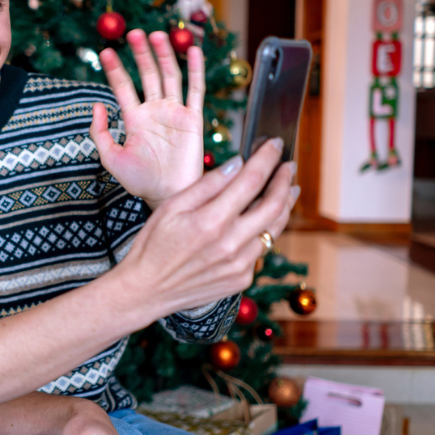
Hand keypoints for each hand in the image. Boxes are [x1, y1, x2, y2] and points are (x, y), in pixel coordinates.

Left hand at [89, 30, 205, 211]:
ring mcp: (174, 113)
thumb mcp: (111, 158)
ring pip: (170, 77)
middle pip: (148, 75)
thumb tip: (96, 106)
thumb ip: (100, 133)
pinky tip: (193, 51)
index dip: (115, 69)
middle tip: (133, 33)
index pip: (123, 87)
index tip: (105, 52)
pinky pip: (195, 90)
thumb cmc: (140, 181)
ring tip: (157, 35)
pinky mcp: (193, 119)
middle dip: (140, 54)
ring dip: (164, 56)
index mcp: (135, 119)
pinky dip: (195, 70)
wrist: (168, 195)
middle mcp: (155, 111)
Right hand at [116, 137, 298, 320]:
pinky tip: (260, 222)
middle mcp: (231, 244)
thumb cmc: (153, 245)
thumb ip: (207, 185)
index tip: (275, 145)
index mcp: (211, 221)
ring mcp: (240, 264)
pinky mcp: (242, 278)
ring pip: (274, 229)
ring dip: (283, 206)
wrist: (147, 290)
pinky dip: (264, 231)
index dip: (267, 159)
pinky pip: (261, 249)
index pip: (251, 181)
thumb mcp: (171, 207)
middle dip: (284, 180)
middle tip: (288, 166)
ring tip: (287, 190)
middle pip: (274, 205)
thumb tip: (237, 164)